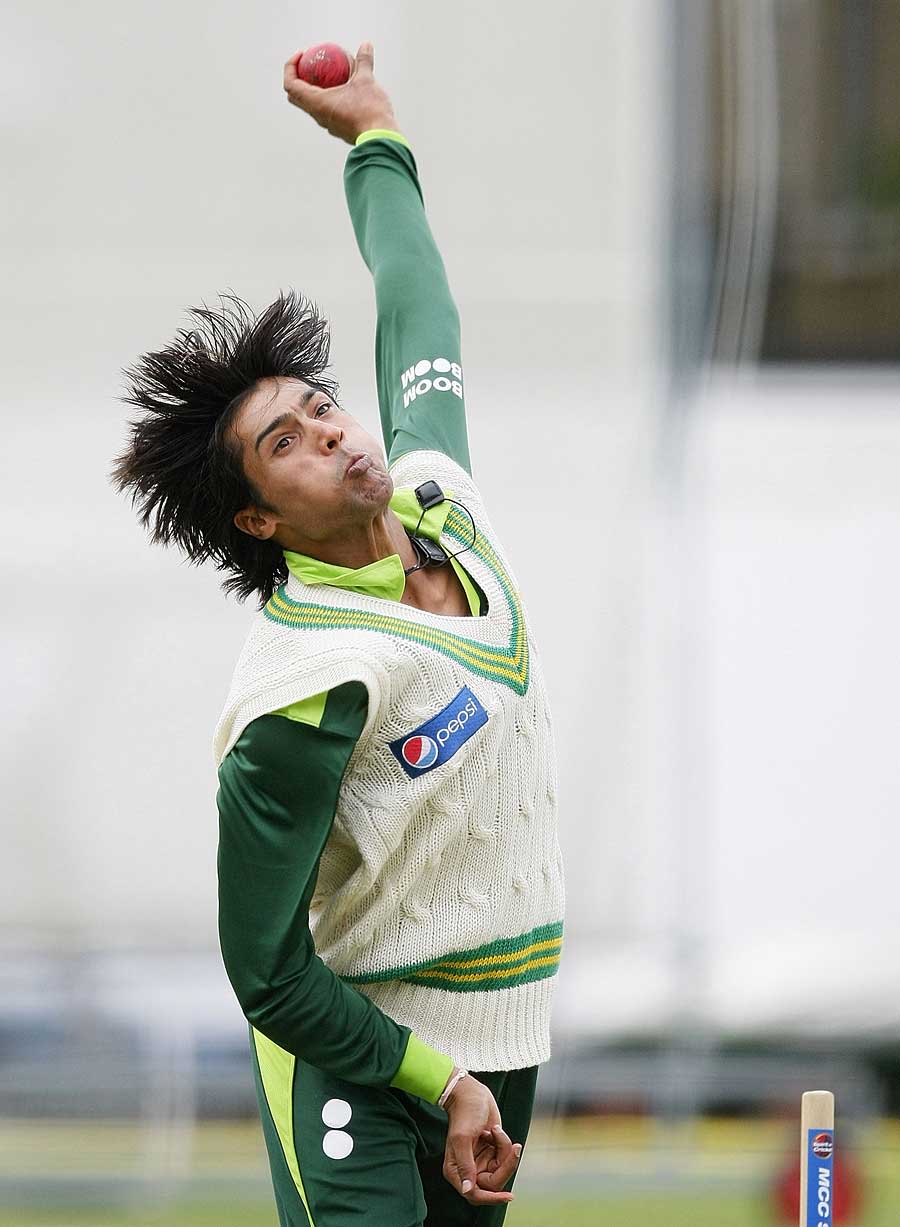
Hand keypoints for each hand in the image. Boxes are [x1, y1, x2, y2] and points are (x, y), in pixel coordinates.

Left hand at [283, 41, 397, 144]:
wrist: (380, 139)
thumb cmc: (369, 110)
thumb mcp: (366, 80)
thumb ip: (363, 61)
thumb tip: (366, 44)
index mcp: (316, 103)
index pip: (291, 85)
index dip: (290, 67)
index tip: (302, 55)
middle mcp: (318, 115)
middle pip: (297, 97)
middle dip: (298, 78)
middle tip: (309, 65)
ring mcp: (328, 124)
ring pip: (312, 105)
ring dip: (313, 89)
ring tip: (328, 76)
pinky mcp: (338, 129)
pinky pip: (327, 111)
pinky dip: (328, 98)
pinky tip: (343, 90)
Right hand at [442, 1075, 522, 1206]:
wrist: (473, 1094)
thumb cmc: (464, 1113)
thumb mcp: (462, 1139)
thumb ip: (465, 1166)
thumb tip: (467, 1190)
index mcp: (456, 1171)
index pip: (475, 1194)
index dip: (492, 1198)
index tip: (509, 1196)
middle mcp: (468, 1170)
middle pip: (493, 1184)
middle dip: (505, 1165)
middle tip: (514, 1147)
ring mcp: (481, 1161)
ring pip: (501, 1170)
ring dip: (504, 1149)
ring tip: (496, 1130)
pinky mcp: (492, 1152)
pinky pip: (505, 1157)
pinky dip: (504, 1142)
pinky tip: (495, 1129)